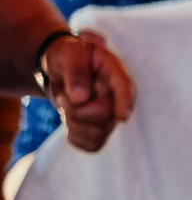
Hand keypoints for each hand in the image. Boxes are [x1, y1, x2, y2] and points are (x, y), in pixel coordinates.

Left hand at [40, 33, 134, 152]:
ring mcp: (111, 115)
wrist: (60, 68)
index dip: (124, 103)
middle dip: (78, 111)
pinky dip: (75, 137)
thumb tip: (80, 98)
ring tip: (66, 105)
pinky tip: (70, 121)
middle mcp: (118, 96)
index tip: (121, 118)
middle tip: (62, 98)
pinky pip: (91, 145)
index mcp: (114, 72)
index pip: (124, 88)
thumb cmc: (68, 56)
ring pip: (99, 134)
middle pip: (107, 116)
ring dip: (74, 123)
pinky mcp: (100, 129)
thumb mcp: (69, 54)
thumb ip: (75, 72)